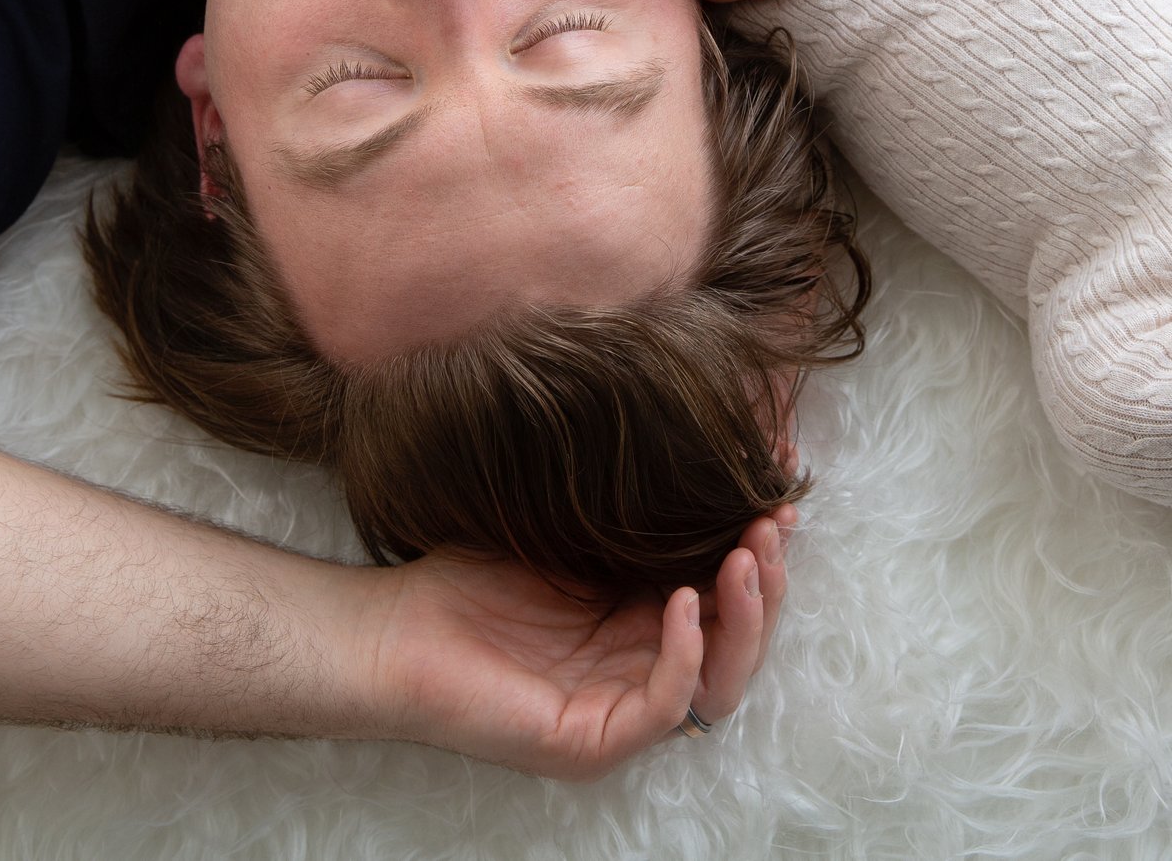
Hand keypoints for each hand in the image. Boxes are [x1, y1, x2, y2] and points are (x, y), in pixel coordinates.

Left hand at [360, 508, 795, 779]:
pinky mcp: (593, 739)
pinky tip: (680, 599)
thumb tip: (693, 432)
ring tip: (746, 554)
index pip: (728, 594)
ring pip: (721, 680)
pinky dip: (685, 656)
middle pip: (740, 639)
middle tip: (771, 520)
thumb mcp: (566, 525)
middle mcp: (643, 669)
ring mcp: (622, 710)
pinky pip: (665, 707)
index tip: (779, 484)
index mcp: (644, 623)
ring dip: (746, 618)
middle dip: (767, 579)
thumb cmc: (469, 575)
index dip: (763, 546)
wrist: (392, 627)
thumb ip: (631, 503)